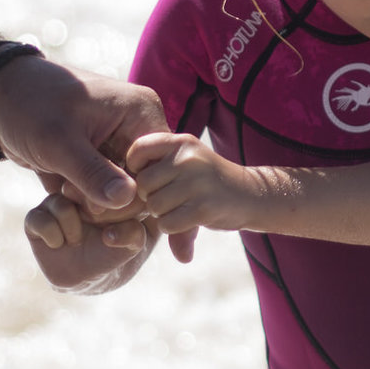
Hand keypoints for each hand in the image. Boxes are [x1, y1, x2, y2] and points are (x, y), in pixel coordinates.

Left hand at [0, 58, 166, 214]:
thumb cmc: (28, 105)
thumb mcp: (58, 141)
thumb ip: (92, 173)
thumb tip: (128, 200)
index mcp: (141, 112)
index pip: (160, 167)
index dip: (136, 195)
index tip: (97, 205)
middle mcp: (137, 129)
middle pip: (146, 183)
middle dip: (111, 202)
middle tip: (73, 198)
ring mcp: (120, 145)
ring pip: (125, 192)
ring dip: (96, 203)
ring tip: (64, 192)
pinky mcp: (101, 159)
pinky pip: (105, 191)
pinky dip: (86, 200)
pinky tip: (62, 193)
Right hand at [22, 194, 192, 294]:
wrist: (93, 277)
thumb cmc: (120, 251)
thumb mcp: (136, 242)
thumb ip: (133, 232)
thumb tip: (112, 231)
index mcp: (107, 183)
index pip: (108, 178)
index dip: (118, 201)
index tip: (126, 219)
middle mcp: (80, 186)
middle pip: (81, 185)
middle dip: (95, 212)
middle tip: (99, 224)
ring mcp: (57, 200)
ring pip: (59, 202)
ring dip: (73, 228)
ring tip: (77, 240)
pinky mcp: (37, 217)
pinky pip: (39, 219)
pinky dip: (53, 236)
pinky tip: (59, 244)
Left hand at [125, 131, 266, 235]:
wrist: (253, 195)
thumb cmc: (208, 179)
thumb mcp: (186, 159)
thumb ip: (156, 163)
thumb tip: (116, 184)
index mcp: (181, 141)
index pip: (137, 149)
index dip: (135, 168)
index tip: (149, 178)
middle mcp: (188, 157)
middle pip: (142, 184)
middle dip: (149, 197)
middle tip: (168, 199)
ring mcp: (197, 182)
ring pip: (153, 206)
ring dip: (161, 214)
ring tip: (181, 208)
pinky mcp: (204, 207)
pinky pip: (167, 223)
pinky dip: (173, 227)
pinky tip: (188, 220)